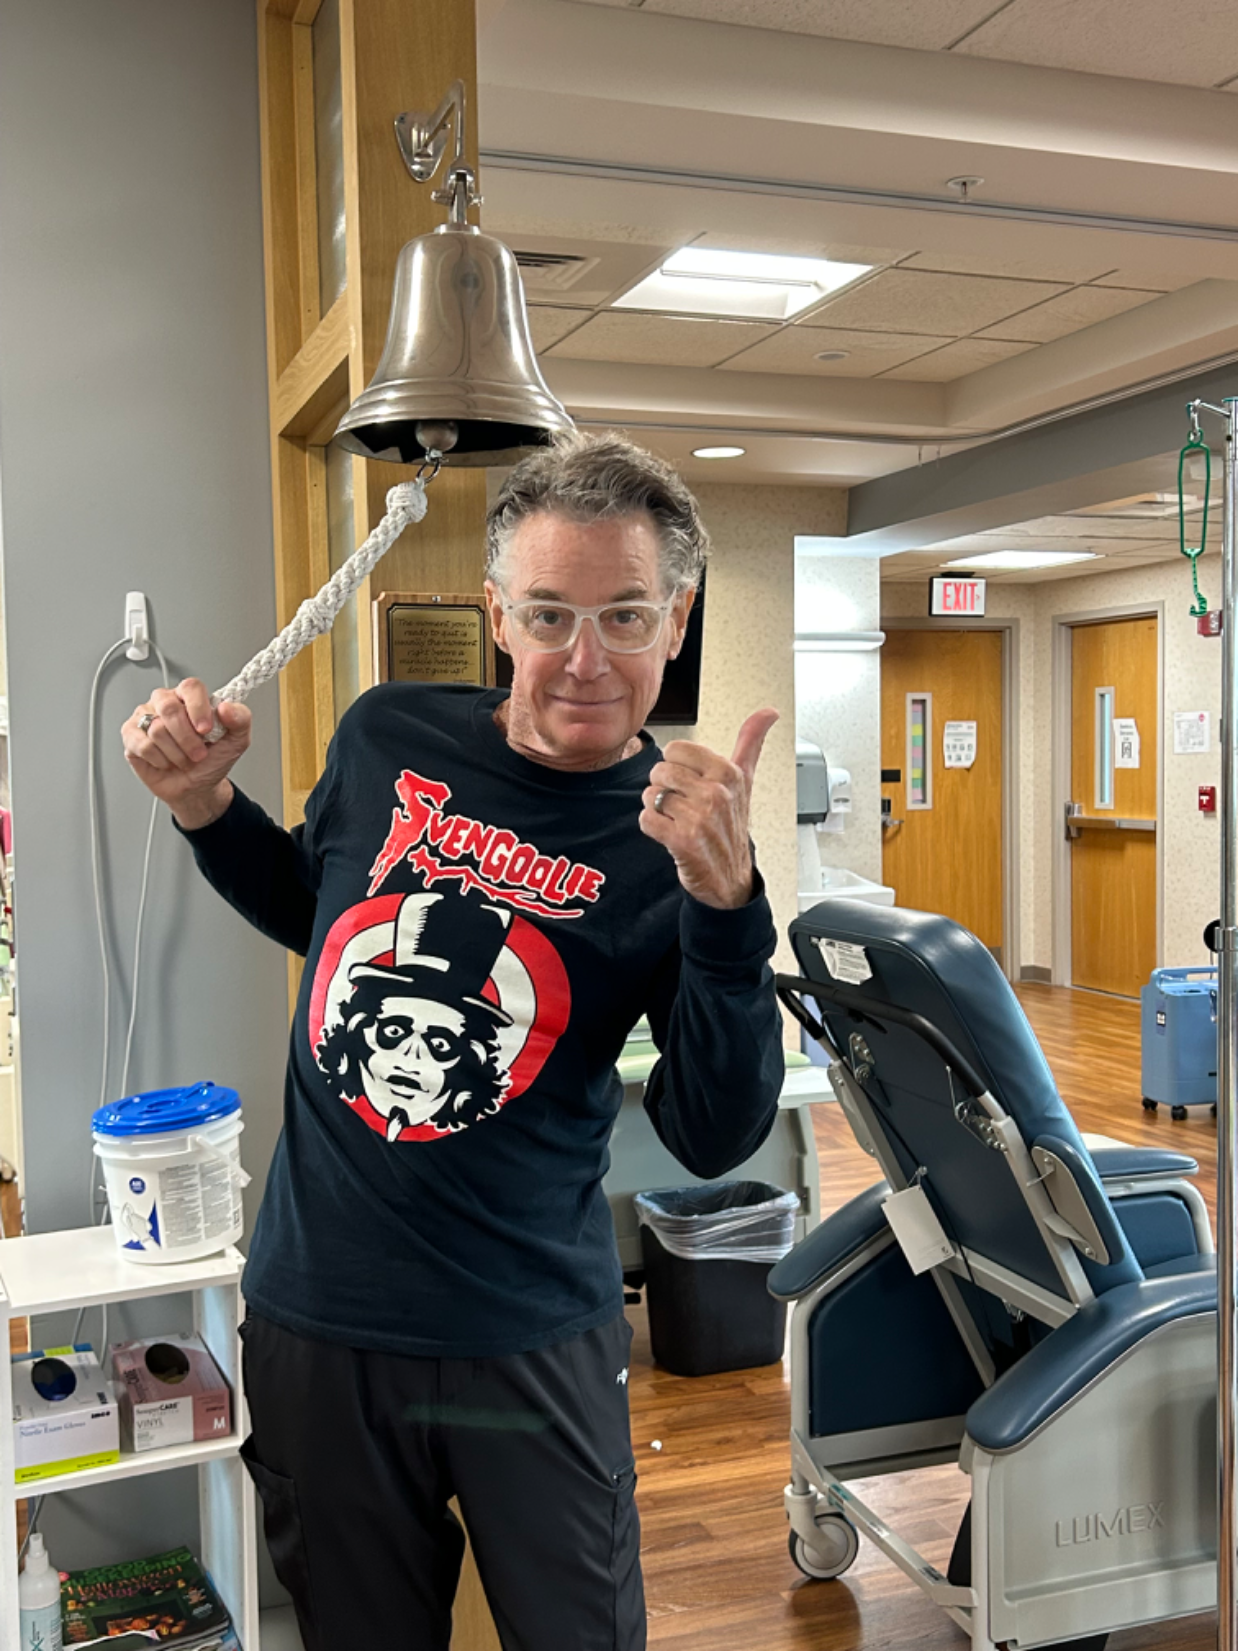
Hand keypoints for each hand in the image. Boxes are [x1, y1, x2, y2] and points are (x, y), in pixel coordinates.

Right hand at [121, 678, 251, 829]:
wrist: (196, 787)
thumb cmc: (212, 761)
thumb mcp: (237, 742)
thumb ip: (240, 719)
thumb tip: (226, 707)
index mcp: (190, 698)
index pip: (190, 687)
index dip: (198, 708)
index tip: (206, 730)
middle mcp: (166, 702)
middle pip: (169, 708)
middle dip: (187, 738)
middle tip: (198, 754)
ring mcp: (145, 717)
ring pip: (157, 729)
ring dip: (176, 753)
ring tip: (183, 759)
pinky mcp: (131, 735)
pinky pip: (143, 745)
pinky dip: (160, 760)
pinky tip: (166, 761)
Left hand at [640, 709, 778, 908]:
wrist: (729, 879)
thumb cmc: (731, 827)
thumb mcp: (744, 781)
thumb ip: (752, 742)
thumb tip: (768, 712)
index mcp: (728, 773)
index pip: (676, 749)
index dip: (677, 767)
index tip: (691, 783)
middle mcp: (716, 794)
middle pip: (660, 771)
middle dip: (664, 788)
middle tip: (682, 805)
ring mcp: (700, 818)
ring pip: (650, 795)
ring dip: (657, 809)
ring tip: (676, 820)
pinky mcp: (683, 841)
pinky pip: (646, 819)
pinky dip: (651, 827)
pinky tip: (669, 834)